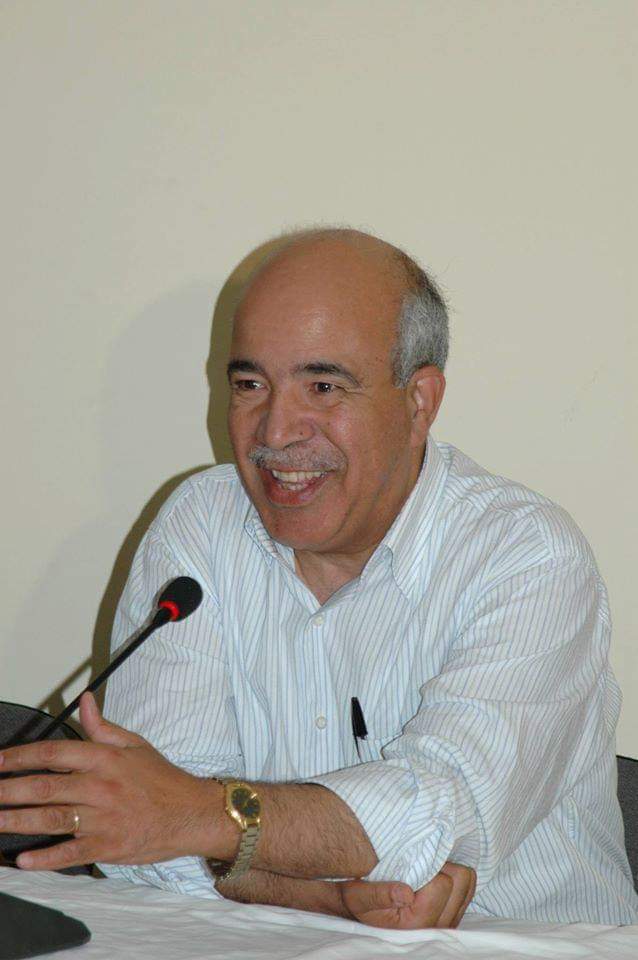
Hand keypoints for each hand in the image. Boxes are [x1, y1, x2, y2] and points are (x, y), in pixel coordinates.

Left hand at [0, 693, 217, 870]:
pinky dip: (47, 858)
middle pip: (46, 787)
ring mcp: (103, 819)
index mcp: (105, 759)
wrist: (191, 813)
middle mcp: (101, 787)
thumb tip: (84, 700)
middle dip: (9, 790)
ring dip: (17, 821)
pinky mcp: (108, 847)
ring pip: (52, 818)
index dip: (21, 757)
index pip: (54, 753)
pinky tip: (23, 859)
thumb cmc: (161, 779)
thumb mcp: (135, 744)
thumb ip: (102, 726)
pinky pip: (72, 852)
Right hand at [339, 861, 475, 929]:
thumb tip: (406, 892)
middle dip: (441, 867)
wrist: (360, 910)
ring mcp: (447, 922)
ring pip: (468, 882)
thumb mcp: (358, 896)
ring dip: (448, 871)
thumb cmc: (358, 899)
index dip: (427, 866)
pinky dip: (452, 877)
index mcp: (416, 923)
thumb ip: (379, 895)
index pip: (443, 884)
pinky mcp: (452, 915)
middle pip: (461, 880)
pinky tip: (433, 877)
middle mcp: (436, 926)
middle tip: (419, 866)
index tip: (409, 867)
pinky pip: (468, 887)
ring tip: (425, 872)